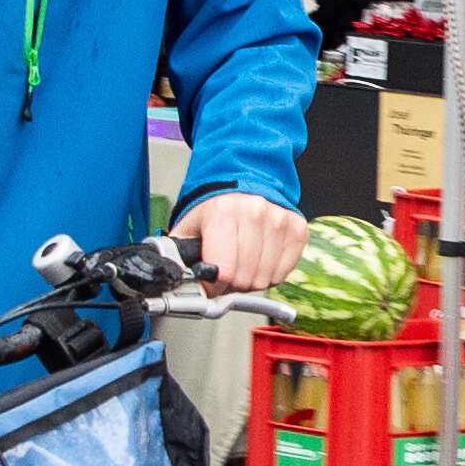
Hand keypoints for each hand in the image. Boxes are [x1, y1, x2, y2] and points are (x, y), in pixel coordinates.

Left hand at [178, 191, 306, 295]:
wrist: (244, 182)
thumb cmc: (216, 208)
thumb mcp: (187, 228)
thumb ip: (176, 255)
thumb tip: (167, 278)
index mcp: (223, 211)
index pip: (223, 272)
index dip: (213, 284)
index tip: (209, 278)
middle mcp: (254, 211)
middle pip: (244, 278)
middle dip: (231, 283)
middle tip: (226, 270)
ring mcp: (279, 220)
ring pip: (265, 279)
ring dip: (251, 279)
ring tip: (242, 262)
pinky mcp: (297, 228)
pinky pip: (283, 273)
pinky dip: (270, 273)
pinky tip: (260, 259)